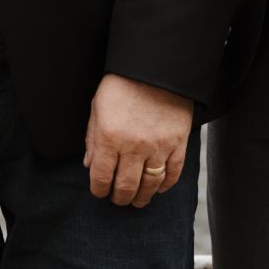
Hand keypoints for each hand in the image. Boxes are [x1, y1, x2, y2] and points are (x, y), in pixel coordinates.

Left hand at [83, 73, 194, 208]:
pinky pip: (173, 173)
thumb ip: (92, 138)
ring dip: (142, 197)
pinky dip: (166, 185)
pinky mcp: (178, 143)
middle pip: (125, 186)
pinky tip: (159, 188)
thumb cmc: (122, 85)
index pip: (101, 176)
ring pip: (150, 184)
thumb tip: (89, 165)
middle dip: (119, 198)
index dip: (98, 190)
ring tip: (137, 201)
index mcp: (109, 137)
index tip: (99, 192)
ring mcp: (158, 146)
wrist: (156, 66)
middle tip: (118, 200)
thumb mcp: (97, 107)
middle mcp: (133, 146)